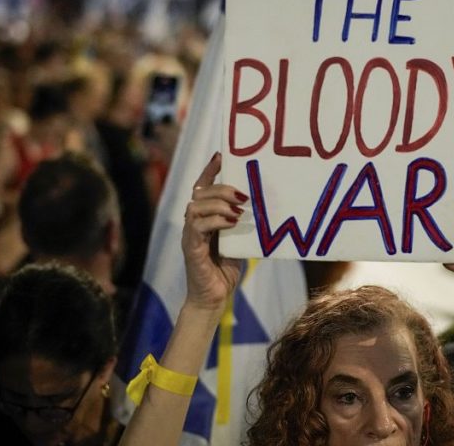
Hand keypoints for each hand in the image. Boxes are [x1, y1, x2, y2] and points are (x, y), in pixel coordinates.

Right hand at [181, 152, 245, 310]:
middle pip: (199, 193)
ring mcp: (189, 235)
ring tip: (239, 209)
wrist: (214, 297)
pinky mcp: (190, 248)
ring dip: (218, 203)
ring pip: (195, 206)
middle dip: (221, 188)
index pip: (202, 187)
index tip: (221, 155)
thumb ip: (243, 224)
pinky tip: (232, 222)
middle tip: (243, 194)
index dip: (210, 170)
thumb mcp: (239, 240)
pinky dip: (215, 221)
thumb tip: (264, 206)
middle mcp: (193, 223)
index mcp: (204, 218)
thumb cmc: (226, 269)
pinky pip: (197, 227)